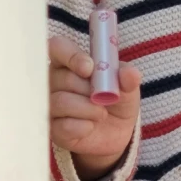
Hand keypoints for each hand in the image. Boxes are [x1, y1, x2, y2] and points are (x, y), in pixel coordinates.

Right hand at [49, 36, 141, 180]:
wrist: (115, 133)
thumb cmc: (116, 101)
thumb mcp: (128, 87)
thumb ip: (128, 77)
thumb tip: (130, 73)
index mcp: (68, 62)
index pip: (58, 47)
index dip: (71, 56)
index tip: (89, 68)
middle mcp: (53, 81)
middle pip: (63, 78)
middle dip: (88, 89)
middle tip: (104, 97)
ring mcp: (51, 105)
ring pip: (61, 102)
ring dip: (88, 109)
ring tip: (102, 113)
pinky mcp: (52, 129)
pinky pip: (63, 126)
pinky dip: (83, 127)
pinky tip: (90, 127)